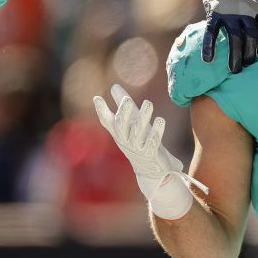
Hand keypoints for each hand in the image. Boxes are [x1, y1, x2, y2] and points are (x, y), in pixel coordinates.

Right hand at [93, 84, 197, 218]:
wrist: (151, 171)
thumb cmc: (140, 142)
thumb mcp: (132, 123)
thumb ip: (124, 104)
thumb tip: (114, 86)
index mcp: (119, 133)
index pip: (107, 122)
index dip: (101, 111)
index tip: (97, 98)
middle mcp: (126, 141)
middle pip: (121, 126)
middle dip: (124, 112)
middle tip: (128, 100)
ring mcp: (137, 149)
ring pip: (138, 132)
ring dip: (143, 117)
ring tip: (148, 103)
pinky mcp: (150, 154)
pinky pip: (152, 142)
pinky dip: (157, 131)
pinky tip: (160, 120)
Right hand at [201, 0, 257, 73]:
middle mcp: (246, 12)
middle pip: (251, 35)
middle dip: (250, 52)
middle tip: (248, 66)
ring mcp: (230, 13)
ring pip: (234, 37)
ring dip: (234, 54)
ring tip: (235, 70)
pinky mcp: (215, 14)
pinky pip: (211, 31)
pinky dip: (210, 45)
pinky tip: (209, 59)